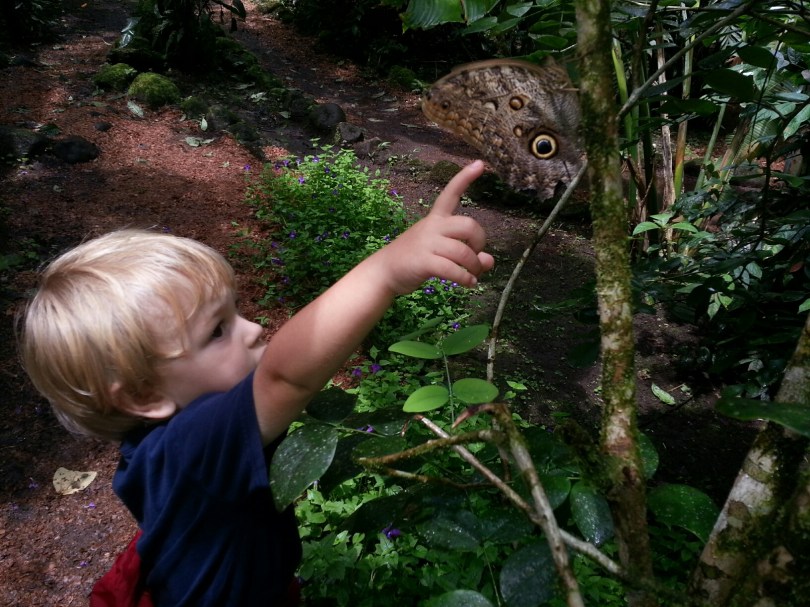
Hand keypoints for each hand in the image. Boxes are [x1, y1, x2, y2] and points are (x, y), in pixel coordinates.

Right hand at [375, 160, 494, 294]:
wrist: (384, 272)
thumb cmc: (414, 259)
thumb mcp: (440, 252)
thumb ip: (467, 254)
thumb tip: (489, 261)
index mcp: (436, 219)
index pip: (450, 193)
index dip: (465, 179)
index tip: (480, 164)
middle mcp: (432, 227)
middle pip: (468, 225)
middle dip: (480, 242)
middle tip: (476, 256)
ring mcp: (427, 243)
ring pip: (463, 252)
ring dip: (474, 267)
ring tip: (474, 277)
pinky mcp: (424, 262)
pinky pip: (452, 269)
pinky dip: (465, 278)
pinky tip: (469, 284)